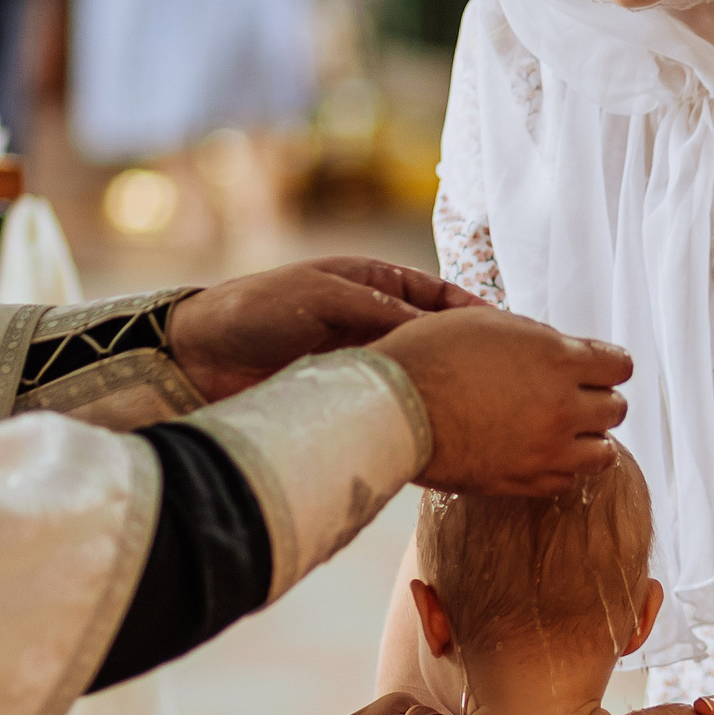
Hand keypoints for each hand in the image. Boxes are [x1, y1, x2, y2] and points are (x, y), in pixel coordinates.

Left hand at [167, 257, 484, 400]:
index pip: (442, 298)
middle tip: (513, 380)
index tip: (514, 337)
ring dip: (450, 389)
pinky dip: (418, 413)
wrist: (198, 357)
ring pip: (422, 375)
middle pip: (440, 340)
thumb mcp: (322, 296)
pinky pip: (395, 404)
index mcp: (375, 284)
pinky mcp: (350, 396)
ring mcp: (366, 360)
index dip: (479, 316)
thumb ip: (378, 310)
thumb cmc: (255, 309)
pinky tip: (441, 431)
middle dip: (475, 357)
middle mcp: (377, 321)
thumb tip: (436, 333)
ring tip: (487, 410)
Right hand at [370, 307, 631, 495]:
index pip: (620, 365)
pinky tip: (537, 452)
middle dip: (600, 398)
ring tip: (561, 428)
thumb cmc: (427, 356)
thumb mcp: (486, 323)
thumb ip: (536, 338)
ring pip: (604, 452)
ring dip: (589, 437)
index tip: (593, 366)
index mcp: (556, 359)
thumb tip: (562, 349)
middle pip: (617, 409)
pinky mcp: (524, 483)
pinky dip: (561, 466)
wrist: (389, 411)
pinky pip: (567, 480)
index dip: (607, 363)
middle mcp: (561, 407)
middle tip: (572, 395)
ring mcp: (545, 451)